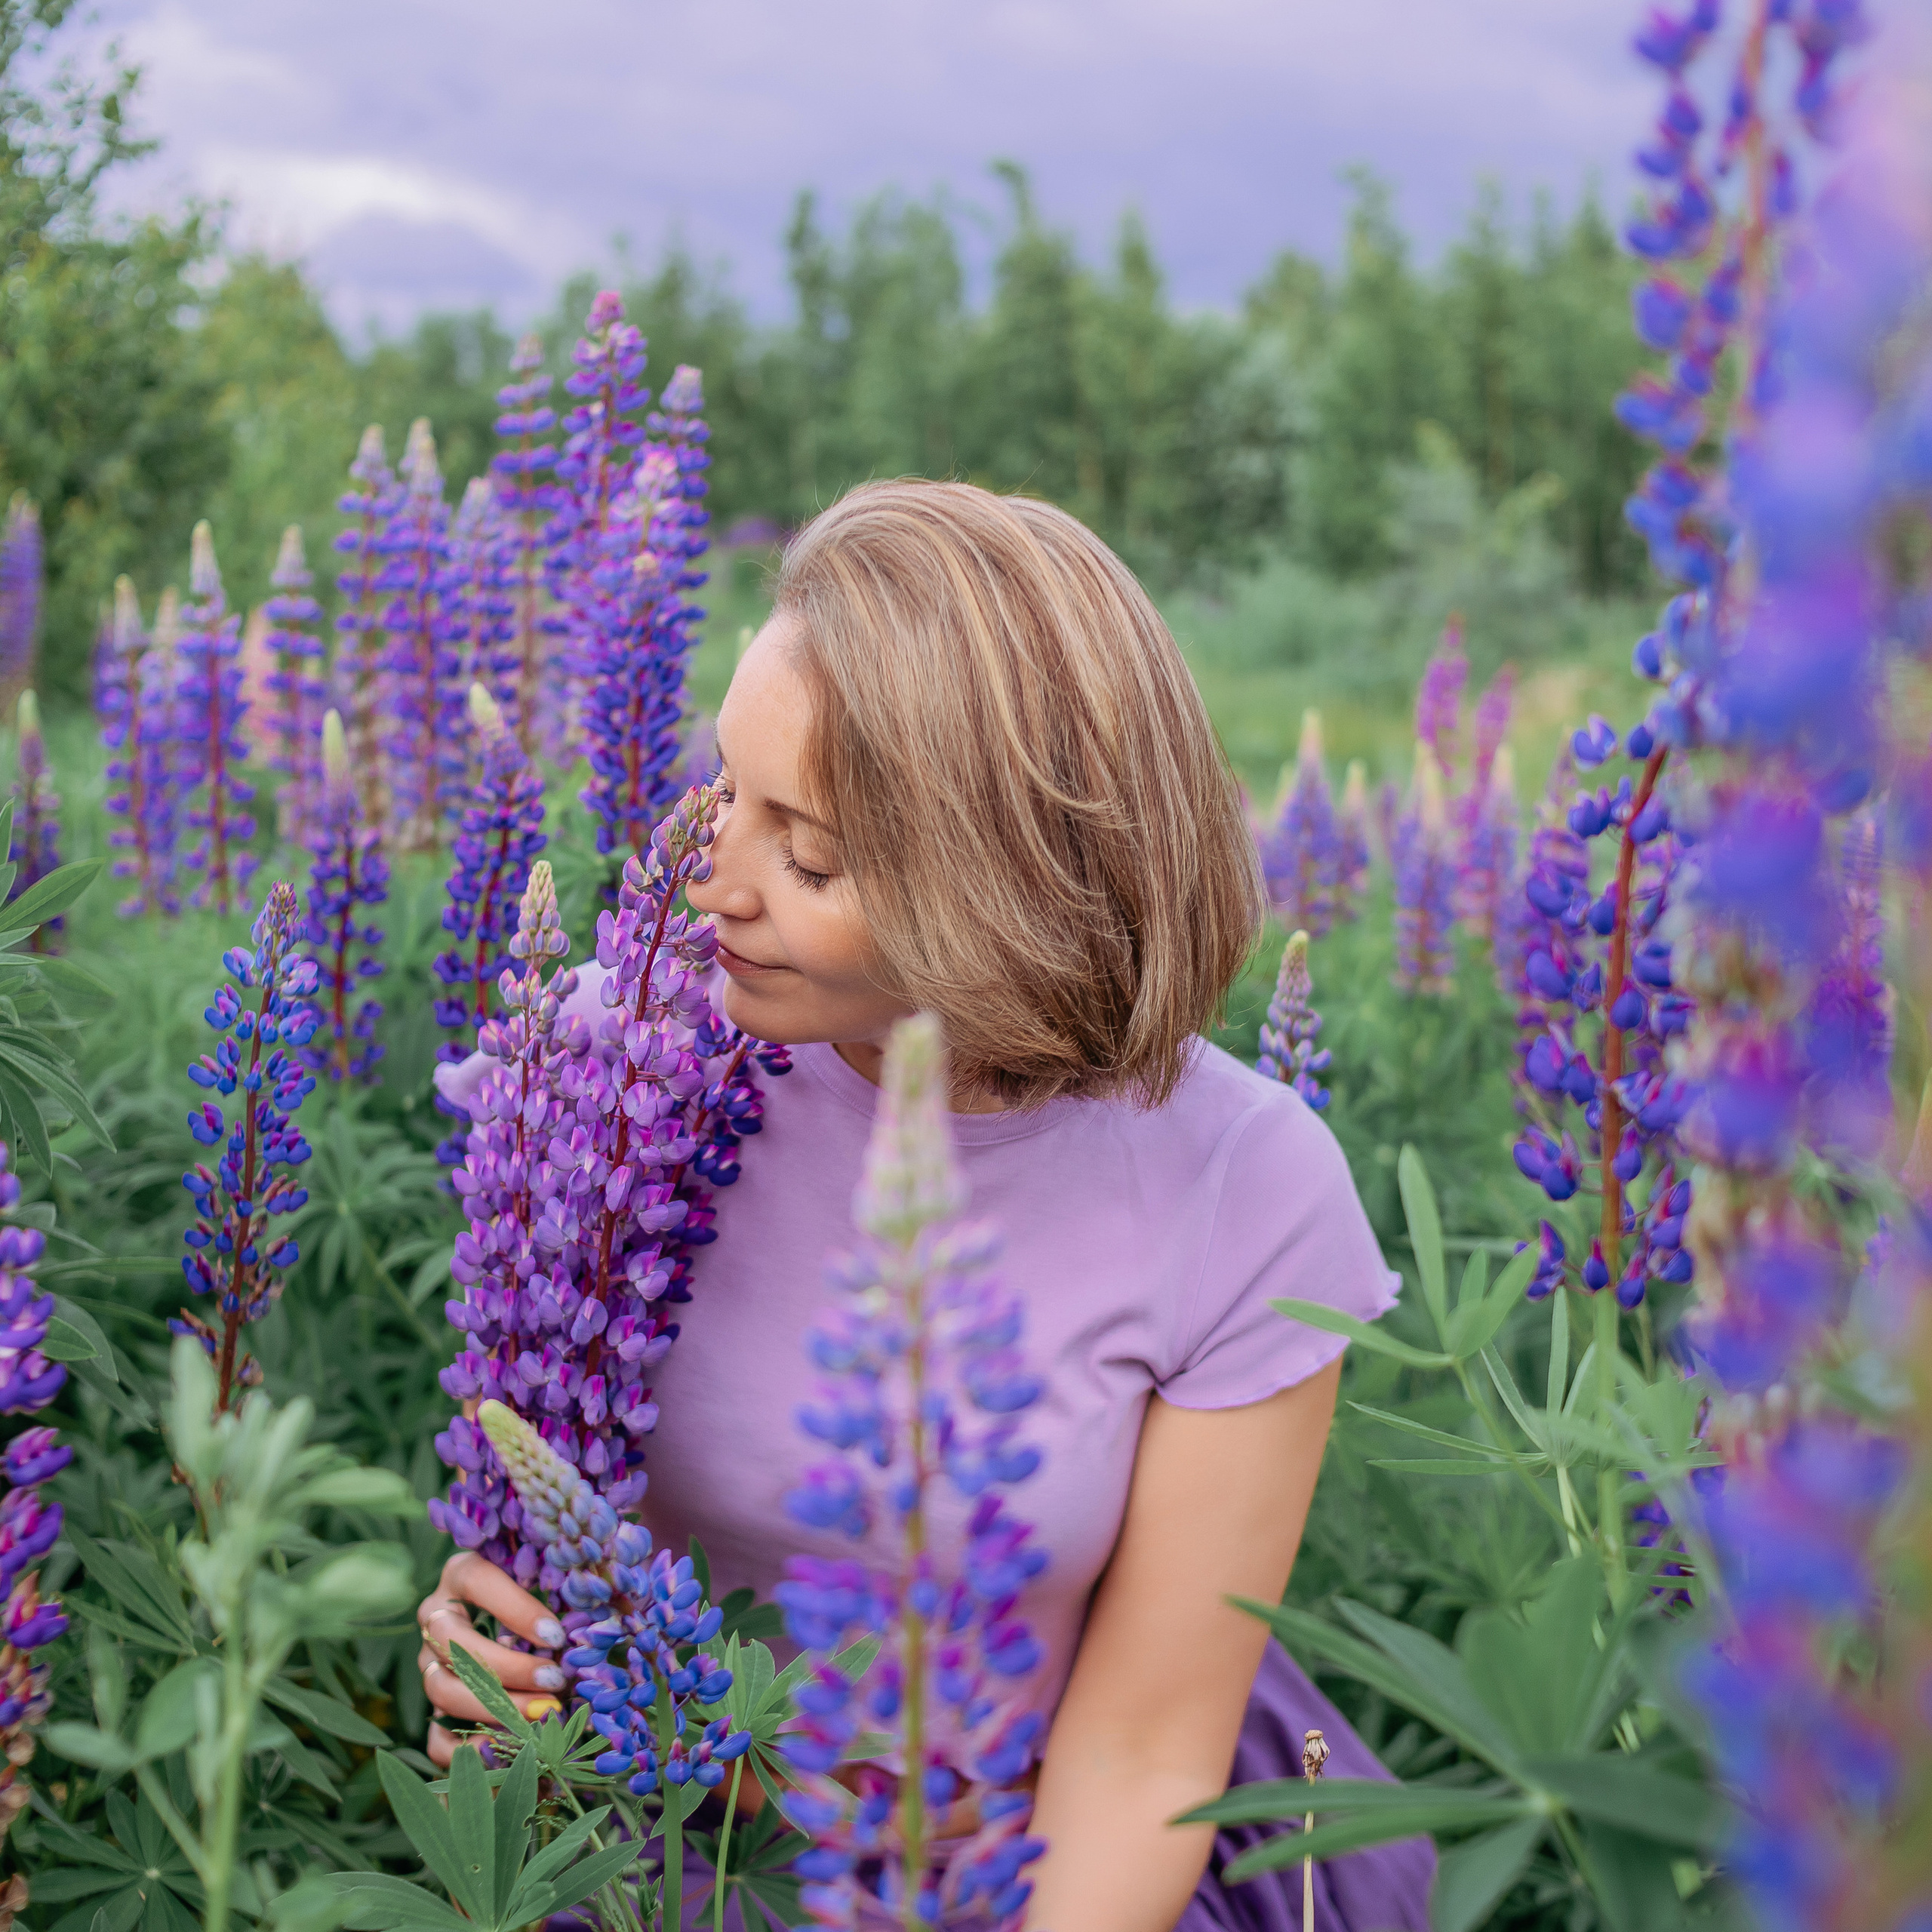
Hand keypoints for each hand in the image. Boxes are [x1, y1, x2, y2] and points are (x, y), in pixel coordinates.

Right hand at [417, 1550, 570, 1768]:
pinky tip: (507, 1748)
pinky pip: (435, 1740)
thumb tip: (594, 1628)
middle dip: (507, 1666)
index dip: (514, 1608)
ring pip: (439, 1687)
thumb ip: (563, 1600)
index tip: (556, 1636)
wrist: (525, 1645)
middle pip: (451, 1641)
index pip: (475, 1578)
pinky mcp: (432, 1714)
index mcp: (462, 1575)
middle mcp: (437, 1618)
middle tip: (554, 1680)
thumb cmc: (546, 1608)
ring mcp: (428, 1666)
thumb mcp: (553, 1594)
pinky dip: (468, 1749)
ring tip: (542, 1712)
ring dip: (493, 1705)